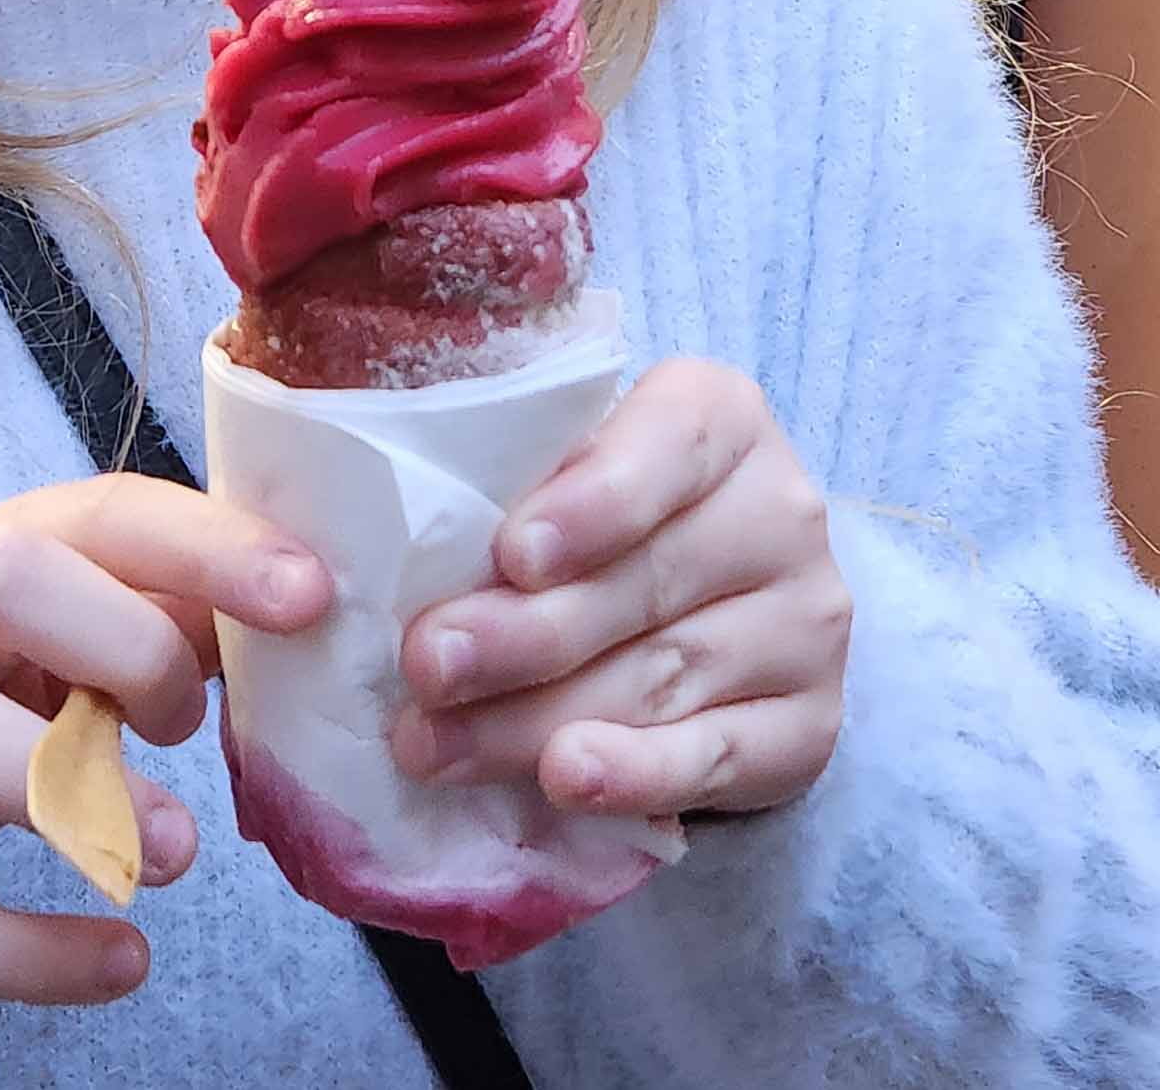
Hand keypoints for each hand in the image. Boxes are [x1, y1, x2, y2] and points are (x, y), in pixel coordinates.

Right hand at [0, 476, 329, 1004]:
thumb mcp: (28, 649)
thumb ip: (143, 624)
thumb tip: (282, 624)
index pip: (99, 511)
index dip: (210, 545)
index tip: (312, 595)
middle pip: (1, 573)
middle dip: (128, 642)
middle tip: (189, 723)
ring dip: (74, 790)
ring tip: (177, 850)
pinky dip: (20, 949)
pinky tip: (119, 963)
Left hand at [393, 362, 849, 818]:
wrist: (715, 598)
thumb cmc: (596, 514)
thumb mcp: (558, 466)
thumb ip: (503, 482)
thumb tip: (389, 556)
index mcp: (719, 419)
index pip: (671, 446)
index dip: (595, 504)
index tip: (512, 555)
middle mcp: (779, 511)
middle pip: (645, 581)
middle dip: (522, 634)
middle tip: (425, 666)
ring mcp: (804, 623)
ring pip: (661, 677)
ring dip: (536, 719)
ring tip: (437, 744)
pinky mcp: (808, 724)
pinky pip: (718, 758)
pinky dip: (636, 775)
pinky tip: (566, 780)